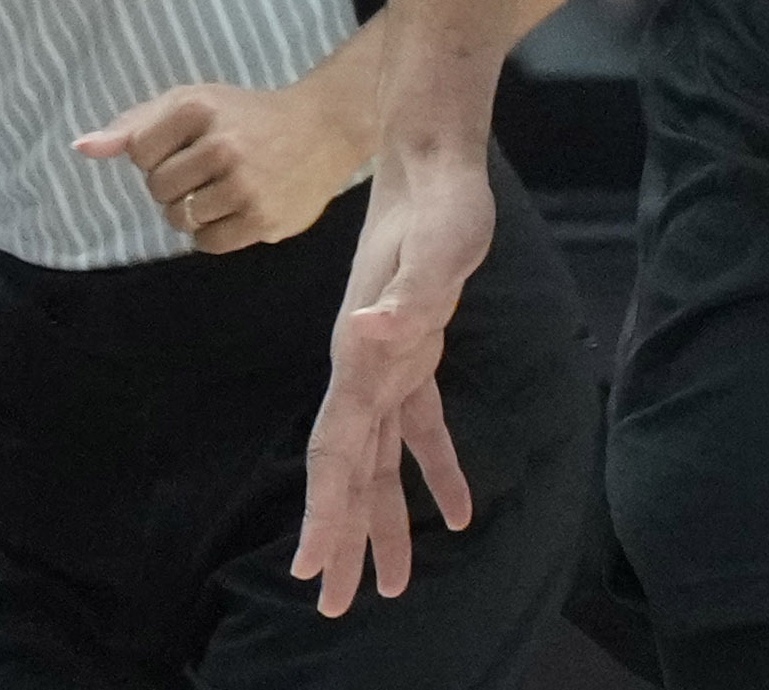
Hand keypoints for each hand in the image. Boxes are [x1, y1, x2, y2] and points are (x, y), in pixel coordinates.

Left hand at [73, 79, 366, 253]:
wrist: (323, 130)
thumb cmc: (248, 116)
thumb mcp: (193, 104)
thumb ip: (134, 124)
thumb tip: (81, 148)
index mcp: (198, 108)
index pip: (139, 152)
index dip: (157, 155)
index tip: (187, 146)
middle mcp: (221, 145)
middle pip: (158, 189)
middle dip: (175, 185)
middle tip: (209, 169)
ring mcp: (244, 185)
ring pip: (180, 219)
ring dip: (194, 211)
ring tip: (223, 189)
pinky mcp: (262, 219)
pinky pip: (207, 242)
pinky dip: (213, 232)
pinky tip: (235, 209)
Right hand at [292, 143, 487, 616]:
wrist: (432, 160)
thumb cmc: (438, 204)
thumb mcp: (437, 249)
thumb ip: (406, 296)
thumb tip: (370, 332)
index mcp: (362, 358)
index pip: (337, 451)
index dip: (324, 511)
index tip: (312, 568)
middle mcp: (365, 368)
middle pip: (348, 470)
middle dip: (343, 538)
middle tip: (334, 607)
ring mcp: (387, 362)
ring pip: (379, 459)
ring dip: (383, 519)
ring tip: (390, 585)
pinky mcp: (417, 350)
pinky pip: (421, 426)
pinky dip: (436, 470)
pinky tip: (456, 511)